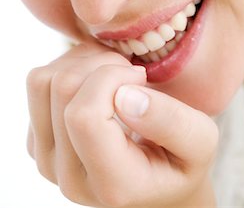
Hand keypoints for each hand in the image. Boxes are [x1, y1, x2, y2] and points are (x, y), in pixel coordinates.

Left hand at [26, 42, 218, 207]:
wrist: (153, 180)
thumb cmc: (180, 159)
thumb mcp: (200, 141)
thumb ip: (172, 121)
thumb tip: (124, 94)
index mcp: (112, 185)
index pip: (84, 116)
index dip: (110, 79)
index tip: (139, 76)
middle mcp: (69, 177)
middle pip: (60, 89)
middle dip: (100, 65)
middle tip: (131, 73)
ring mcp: (48, 160)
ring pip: (42, 81)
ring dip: (82, 63)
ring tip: (114, 74)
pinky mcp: (38, 140)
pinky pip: (38, 84)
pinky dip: (69, 68)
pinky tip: (98, 81)